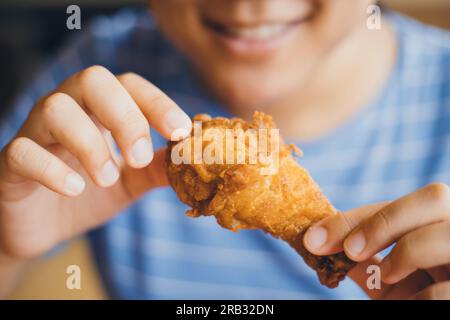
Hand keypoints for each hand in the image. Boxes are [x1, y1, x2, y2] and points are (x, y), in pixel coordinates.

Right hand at [0, 66, 191, 260]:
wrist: (44, 225)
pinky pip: (23, 151)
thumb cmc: (91, 192)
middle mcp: (70, 109)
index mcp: (101, 108)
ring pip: (56, 109)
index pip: (131, 85)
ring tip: (107, 178)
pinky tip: (74, 188)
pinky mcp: (12, 162)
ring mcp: (37, 132)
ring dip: (90, 143)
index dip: (158, 103)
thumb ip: (161, 167)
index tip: (180, 132)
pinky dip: (52, 169)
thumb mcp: (134, 180)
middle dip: (125, 116)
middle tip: (140, 157)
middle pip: (93, 80)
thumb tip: (197, 156)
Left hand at [303, 183, 449, 299]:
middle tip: (350, 250)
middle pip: (432, 198)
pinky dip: (424, 295)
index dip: (353, 219)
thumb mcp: (387, 276)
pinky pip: (449, 287)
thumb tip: (316, 239)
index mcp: (434, 221)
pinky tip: (410, 302)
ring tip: (388, 275)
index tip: (313, 239)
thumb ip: (360, 258)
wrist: (440, 319)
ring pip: (447, 234)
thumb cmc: (416, 293)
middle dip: (382, 222)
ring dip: (407, 252)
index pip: (394, 205)